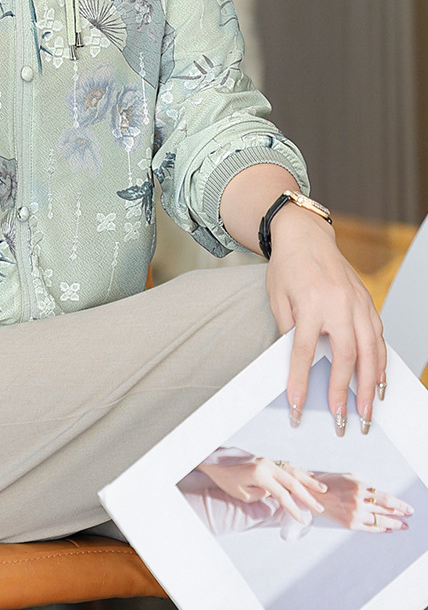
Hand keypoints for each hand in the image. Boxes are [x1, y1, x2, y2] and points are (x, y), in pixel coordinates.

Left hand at [197, 454, 326, 524]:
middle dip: (308, 496)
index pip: (282, 494)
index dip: (293, 508)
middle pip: (292, 481)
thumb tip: (279, 494)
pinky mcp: (269, 461)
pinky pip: (288, 466)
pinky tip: (310, 477)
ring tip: (322, 490)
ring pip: (294, 470)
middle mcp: (267, 465)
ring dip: (308, 480)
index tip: (303, 519)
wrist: (219, 466)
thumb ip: (264, 495)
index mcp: (260, 474)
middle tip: (320, 508)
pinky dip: (300, 472)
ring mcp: (269, 461)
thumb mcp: (245, 495)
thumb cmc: (229, 482)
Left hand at [265, 205, 385, 431]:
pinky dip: (380, 361)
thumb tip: (296, 364)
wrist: (305, 236)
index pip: (305, 352)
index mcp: (310, 303)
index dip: (301, 382)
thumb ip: (288, 330)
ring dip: (370, 385)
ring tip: (368, 411)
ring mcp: (357, 303)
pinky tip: (378, 381)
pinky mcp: (367, 302)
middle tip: (343, 420)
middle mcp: (338, 304)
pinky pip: (378, 336)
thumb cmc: (287, 266)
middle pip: (346, 357)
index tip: (297, 407)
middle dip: (346, 393)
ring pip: (370, 350)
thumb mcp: (276, 297)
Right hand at [311, 472, 412, 531]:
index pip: (386, 499)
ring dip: (394, 524)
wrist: (312, 494)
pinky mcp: (350, 524)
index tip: (408, 509)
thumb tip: (382, 496)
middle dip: (399, 515)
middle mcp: (359, 502)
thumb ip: (366, 487)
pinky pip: (370, 528)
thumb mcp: (350, 478)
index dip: (400, 505)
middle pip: (386, 511)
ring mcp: (355, 514)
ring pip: (380, 521)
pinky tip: (387, 529)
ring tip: (403, 525)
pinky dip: (381, 529)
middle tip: (408, 517)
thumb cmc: (330, 483)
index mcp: (360, 488)